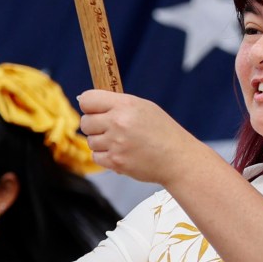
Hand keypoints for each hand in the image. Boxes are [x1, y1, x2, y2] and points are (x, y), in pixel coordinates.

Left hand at [76, 90, 197, 183]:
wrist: (177, 158)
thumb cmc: (163, 131)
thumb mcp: (144, 107)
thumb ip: (117, 103)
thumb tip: (84, 101)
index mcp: (126, 105)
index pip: (87, 100)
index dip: (88, 105)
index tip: (94, 109)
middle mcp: (119, 122)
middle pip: (85, 122)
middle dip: (94, 125)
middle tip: (109, 128)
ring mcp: (116, 143)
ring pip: (90, 141)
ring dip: (101, 142)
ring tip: (121, 142)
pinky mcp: (115, 162)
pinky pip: (96, 157)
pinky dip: (105, 156)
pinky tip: (121, 153)